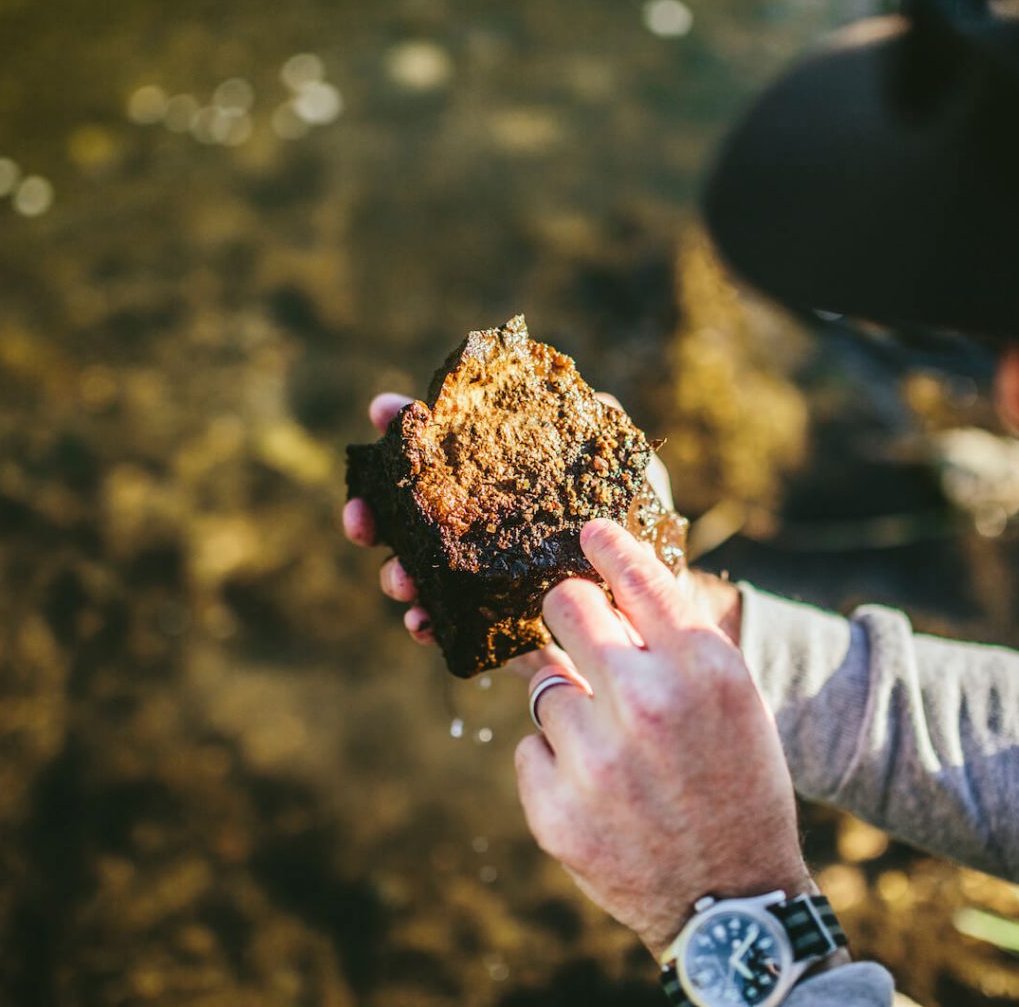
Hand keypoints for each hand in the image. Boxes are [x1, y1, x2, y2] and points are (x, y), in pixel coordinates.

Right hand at [341, 392, 745, 670]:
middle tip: (359, 516)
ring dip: (393, 571)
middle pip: (403, 512)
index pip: (437, 447)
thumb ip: (600, 428)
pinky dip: (424, 622)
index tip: (382, 413)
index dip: (402, 426)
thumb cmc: (640, 527)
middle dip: (371, 511)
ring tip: (398, 578)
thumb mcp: (627, 469)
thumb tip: (581, 393)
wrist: (659, 606)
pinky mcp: (487, 625)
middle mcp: (475, 524)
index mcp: (494, 479)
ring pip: (413, 569)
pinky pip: (443, 624)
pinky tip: (421, 621)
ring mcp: (475, 576)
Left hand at [513, 519, 831, 962]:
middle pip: (565, 607)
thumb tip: (606, 585)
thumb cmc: (738, 787)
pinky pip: (530, 750)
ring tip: (618, 756)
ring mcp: (596, 760)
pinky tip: (601, 796)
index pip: (636, 574)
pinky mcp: (555, 811)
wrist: (735, 902)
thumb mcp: (734, 702)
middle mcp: (648, 703)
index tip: (586, 532)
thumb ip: (675, 643)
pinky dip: (557, 767)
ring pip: (545, 687)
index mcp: (705, 669)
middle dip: (569, 614)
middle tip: (580, 634)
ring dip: (573, 711)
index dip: (605, 546)